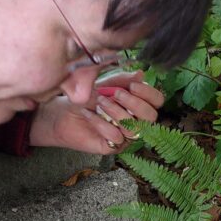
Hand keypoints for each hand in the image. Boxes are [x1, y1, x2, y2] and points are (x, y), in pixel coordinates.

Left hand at [29, 71, 164, 153]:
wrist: (63, 114)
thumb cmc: (86, 98)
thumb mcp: (104, 85)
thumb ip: (122, 80)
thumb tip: (141, 74)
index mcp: (138, 104)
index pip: (157, 101)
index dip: (149, 93)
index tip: (132, 85)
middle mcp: (136, 121)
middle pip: (151, 117)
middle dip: (134, 104)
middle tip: (115, 94)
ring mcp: (125, 136)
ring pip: (134, 129)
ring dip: (116, 112)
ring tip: (99, 102)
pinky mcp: (112, 146)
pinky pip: (116, 136)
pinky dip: (101, 123)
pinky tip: (89, 115)